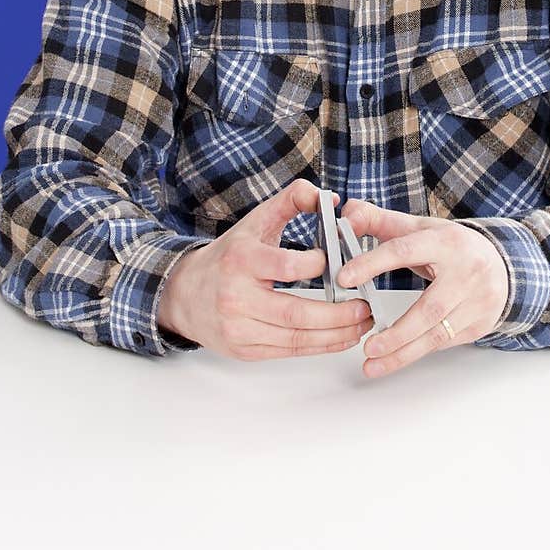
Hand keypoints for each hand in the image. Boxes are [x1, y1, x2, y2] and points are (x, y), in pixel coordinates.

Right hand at [157, 178, 372, 358]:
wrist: (185, 294)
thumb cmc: (229, 256)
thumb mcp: (256, 221)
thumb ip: (292, 200)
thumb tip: (330, 198)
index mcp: (241, 259)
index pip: (284, 266)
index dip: (316, 267)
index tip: (337, 263)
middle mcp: (236, 296)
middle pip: (295, 312)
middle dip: (337, 314)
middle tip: (365, 306)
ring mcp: (239, 328)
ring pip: (296, 338)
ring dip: (335, 334)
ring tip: (362, 324)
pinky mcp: (244, 350)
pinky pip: (288, 351)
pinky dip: (319, 346)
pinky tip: (341, 337)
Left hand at [337, 200, 508, 378]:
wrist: (502, 264)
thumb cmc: (452, 246)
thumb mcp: (419, 228)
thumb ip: (379, 220)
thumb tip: (349, 214)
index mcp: (446, 241)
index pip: (404, 250)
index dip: (373, 263)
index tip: (345, 278)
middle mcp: (466, 271)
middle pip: (429, 308)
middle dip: (396, 332)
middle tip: (367, 346)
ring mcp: (478, 300)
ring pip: (438, 333)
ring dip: (404, 352)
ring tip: (373, 362)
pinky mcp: (480, 323)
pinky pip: (445, 342)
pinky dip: (419, 350)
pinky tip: (399, 355)